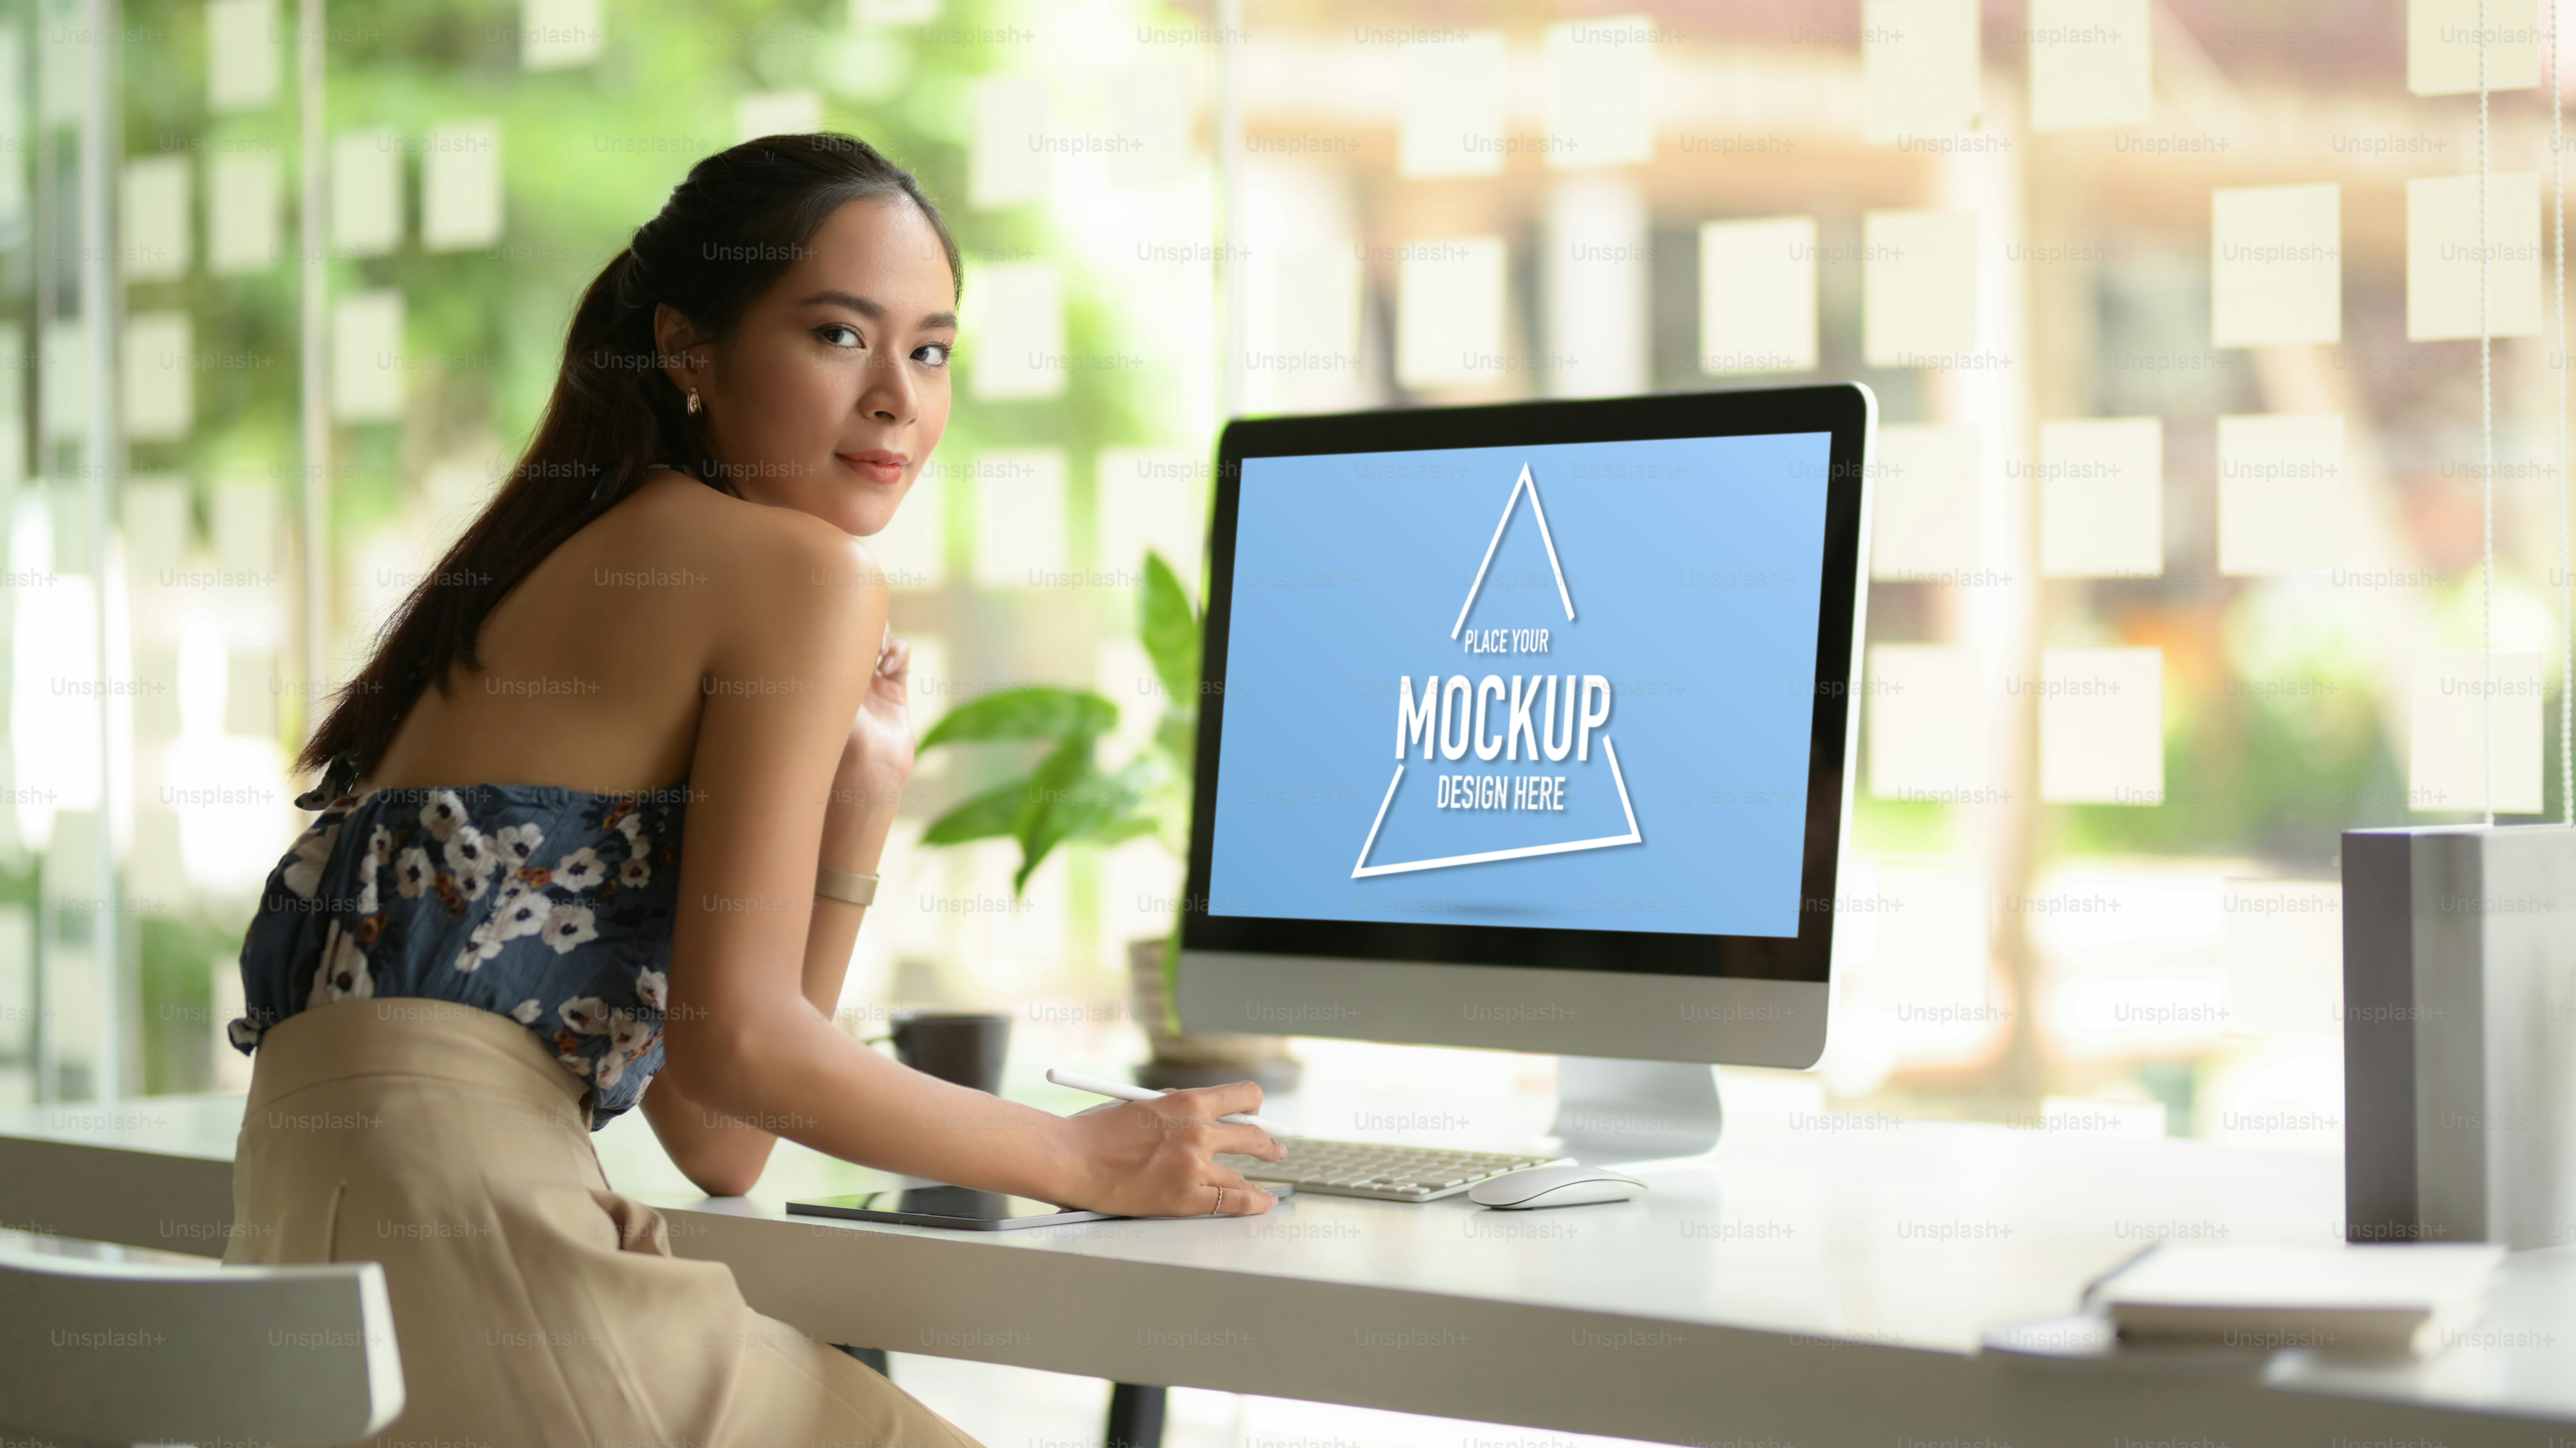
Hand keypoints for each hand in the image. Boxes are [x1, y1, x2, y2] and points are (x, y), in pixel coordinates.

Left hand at [838, 623, 913, 812]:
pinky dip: (899, 652)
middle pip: (852, 635)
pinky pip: (901, 657)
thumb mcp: (820, 694)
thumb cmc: (830, 735)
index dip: (831, 622)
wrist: (865, 772)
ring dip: (881, 634)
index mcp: (819, 677)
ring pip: (878, 641)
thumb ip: (819, 661)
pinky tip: (889, 664)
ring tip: (877, 647)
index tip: (835, 619)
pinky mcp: (894, 691)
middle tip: (860, 628)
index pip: (823, 638)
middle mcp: (843, 677)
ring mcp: (870, 684)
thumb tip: (816, 627)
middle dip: (859, 624)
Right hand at [1055, 1081, 1285, 1216]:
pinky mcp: (1186, 1198)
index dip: (1254, 1107)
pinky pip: (1232, 1203)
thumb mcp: (1143, 1103)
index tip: (1257, 1115)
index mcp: (1188, 1101)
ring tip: (1266, 1189)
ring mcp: (1195, 1166)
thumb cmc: (1097, 1131)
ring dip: (1259, 1182)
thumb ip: (1175, 1106)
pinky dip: (1251, 1204)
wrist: (1072, 1158)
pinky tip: (1261, 1204)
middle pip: (1253, 1137)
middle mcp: (1198, 1131)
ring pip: (1243, 1175)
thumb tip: (1199, 1112)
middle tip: (1275, 1151)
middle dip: (1268, 1145)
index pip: (1244, 1096)